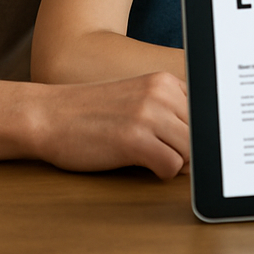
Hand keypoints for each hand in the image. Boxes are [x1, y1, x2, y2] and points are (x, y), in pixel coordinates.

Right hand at [28, 71, 189, 178]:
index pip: (205, 111)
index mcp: (164, 81)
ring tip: (151, 159)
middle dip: (189, 151)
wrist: (48, 115)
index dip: (199, 133)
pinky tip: (141, 164)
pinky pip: (172, 166)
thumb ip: (169, 111)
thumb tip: (202, 142)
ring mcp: (148, 114)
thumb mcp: (137, 99)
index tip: (188, 143)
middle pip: (201, 133)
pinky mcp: (134, 139)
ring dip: (175, 162)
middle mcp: (161, 93)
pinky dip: (161, 172)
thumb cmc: (91, 113)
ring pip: (191, 151)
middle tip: (165, 156)